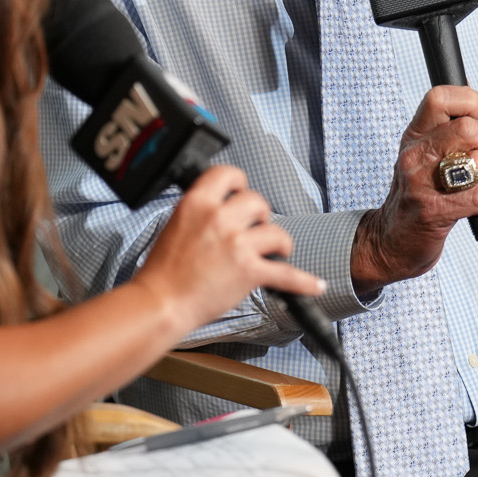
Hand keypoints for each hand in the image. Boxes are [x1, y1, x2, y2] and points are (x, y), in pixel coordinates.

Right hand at [132, 165, 324, 335]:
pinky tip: (315, 285)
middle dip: (259, 216)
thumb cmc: (164, 270)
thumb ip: (202, 210)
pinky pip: (287, 274)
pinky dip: (304, 282)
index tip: (240, 192)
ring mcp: (236, 245)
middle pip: (257, 201)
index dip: (239, 183)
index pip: (229, 174)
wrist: (161, 303)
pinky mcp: (249, 271)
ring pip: (276, 232)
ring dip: (278, 242)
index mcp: (197, 202)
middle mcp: (219, 218)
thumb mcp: (176, 223)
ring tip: (275, 251)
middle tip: (253, 229)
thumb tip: (225, 206)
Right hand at [350, 87, 477, 294]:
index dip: (470, 102)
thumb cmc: (415, 195)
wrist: (390, 241)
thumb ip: (445, 127)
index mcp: (414, 136)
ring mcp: (423, 184)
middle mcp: (415, 156)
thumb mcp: (420, 153)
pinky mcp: (436, 213)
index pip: (440, 97)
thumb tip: (472, 95)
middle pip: (468, 129)